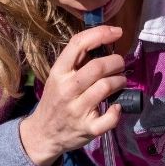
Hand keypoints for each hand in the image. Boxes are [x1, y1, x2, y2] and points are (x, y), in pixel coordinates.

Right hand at [19, 24, 127, 165]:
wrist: (44, 133)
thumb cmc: (56, 101)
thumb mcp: (58, 78)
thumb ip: (76, 63)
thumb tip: (103, 44)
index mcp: (59, 72)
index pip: (79, 44)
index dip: (101, 34)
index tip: (117, 32)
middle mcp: (67, 89)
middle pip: (98, 67)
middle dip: (116, 62)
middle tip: (120, 64)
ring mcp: (78, 109)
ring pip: (106, 87)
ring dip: (120, 81)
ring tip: (120, 81)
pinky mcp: (88, 128)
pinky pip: (110, 118)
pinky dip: (118, 111)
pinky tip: (117, 106)